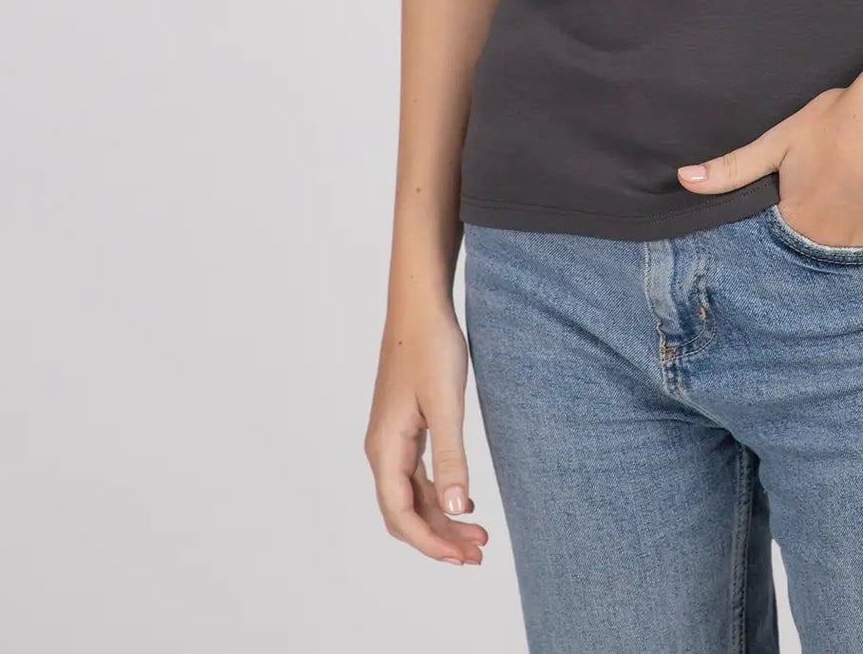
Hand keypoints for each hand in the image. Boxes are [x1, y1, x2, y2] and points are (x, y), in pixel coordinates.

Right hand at [366, 300, 491, 567]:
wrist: (419, 306)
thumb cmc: (430, 347)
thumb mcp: (446, 404)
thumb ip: (451, 458)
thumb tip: (456, 508)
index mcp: (385, 448)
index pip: (400, 515)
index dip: (430, 542)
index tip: (463, 557)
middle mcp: (382, 449)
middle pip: (405, 512)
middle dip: (439, 538)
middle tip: (479, 553)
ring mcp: (392, 439)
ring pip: (412, 495)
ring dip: (442, 517)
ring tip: (479, 534)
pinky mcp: (405, 428)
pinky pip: (417, 475)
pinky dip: (439, 493)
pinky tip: (464, 500)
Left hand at [676, 83, 862, 246]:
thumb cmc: (834, 124)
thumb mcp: (776, 142)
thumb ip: (731, 169)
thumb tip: (684, 179)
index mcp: (795, 224)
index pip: (773, 248)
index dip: (773, 238)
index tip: (780, 221)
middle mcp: (827, 245)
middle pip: (807, 257)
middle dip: (803, 243)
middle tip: (811, 213)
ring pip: (839, 259)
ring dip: (832, 245)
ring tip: (835, 218)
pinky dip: (862, 243)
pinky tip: (860, 218)